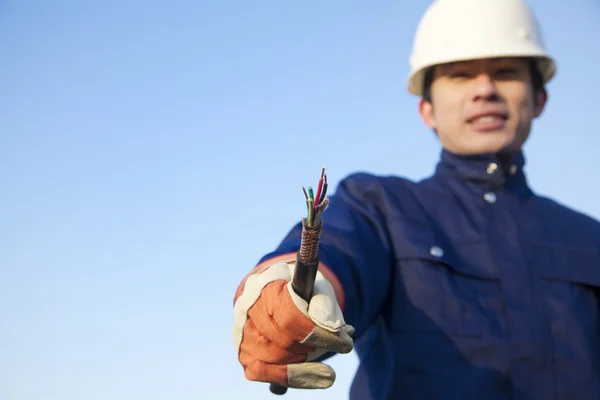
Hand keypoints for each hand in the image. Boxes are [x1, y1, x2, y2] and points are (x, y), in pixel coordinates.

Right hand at [232, 261, 354, 388]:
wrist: (279, 294)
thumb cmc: (302, 291)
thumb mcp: (318, 287)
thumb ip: (326, 304)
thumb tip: (335, 330)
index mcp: (267, 285)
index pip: (290, 317)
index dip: (318, 334)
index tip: (345, 344)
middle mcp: (248, 307)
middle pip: (282, 340)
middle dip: (313, 346)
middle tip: (331, 344)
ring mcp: (243, 331)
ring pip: (273, 358)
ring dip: (302, 362)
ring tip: (318, 352)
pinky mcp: (244, 352)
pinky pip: (262, 371)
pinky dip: (289, 376)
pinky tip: (310, 374)